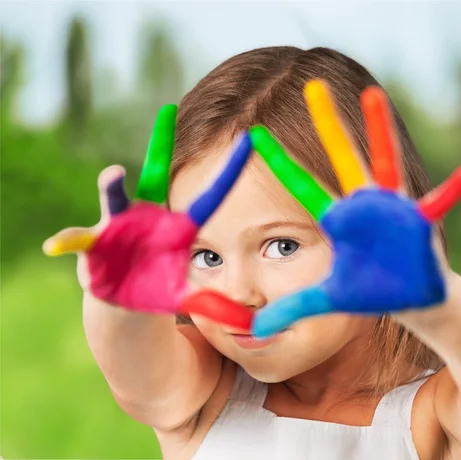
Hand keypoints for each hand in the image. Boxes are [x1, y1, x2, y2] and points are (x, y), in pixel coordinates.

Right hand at [43, 105, 253, 329]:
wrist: (124, 302)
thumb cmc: (159, 291)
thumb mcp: (187, 298)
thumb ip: (213, 307)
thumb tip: (249, 326)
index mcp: (176, 229)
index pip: (207, 199)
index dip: (226, 174)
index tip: (247, 141)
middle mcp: (147, 218)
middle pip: (154, 178)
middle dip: (159, 145)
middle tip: (167, 112)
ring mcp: (118, 228)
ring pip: (115, 203)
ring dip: (113, 190)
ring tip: (114, 175)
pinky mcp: (93, 246)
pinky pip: (80, 242)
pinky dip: (71, 242)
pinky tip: (59, 243)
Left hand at [249, 81, 460, 336]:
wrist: (411, 298)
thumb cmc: (371, 292)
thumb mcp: (328, 300)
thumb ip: (292, 309)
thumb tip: (252, 331)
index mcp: (338, 219)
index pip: (301, 186)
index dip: (280, 162)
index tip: (254, 134)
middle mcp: (363, 204)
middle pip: (341, 158)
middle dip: (328, 125)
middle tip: (312, 85)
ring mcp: (391, 208)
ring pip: (384, 163)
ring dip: (380, 132)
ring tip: (373, 97)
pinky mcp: (418, 221)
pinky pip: (438, 203)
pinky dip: (453, 191)